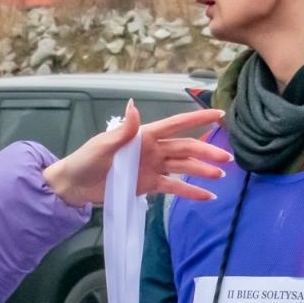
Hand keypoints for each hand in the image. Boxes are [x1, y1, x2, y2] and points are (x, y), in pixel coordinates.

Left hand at [42, 102, 231, 206]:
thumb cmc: (86, 160)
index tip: (219, 114)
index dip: (197, 119)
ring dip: (202, 170)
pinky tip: (207, 196)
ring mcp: (153, 167)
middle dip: (207, 151)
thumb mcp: (103, 145)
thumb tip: (133, 106)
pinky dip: (190, 191)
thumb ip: (123, 130)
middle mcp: (153, 150)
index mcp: (144, 136)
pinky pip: (174, 187)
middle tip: (228, 158)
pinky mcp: (150, 185)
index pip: (176, 124)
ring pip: (184, 166)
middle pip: (186, 148)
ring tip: (221, 176)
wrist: (75, 186)